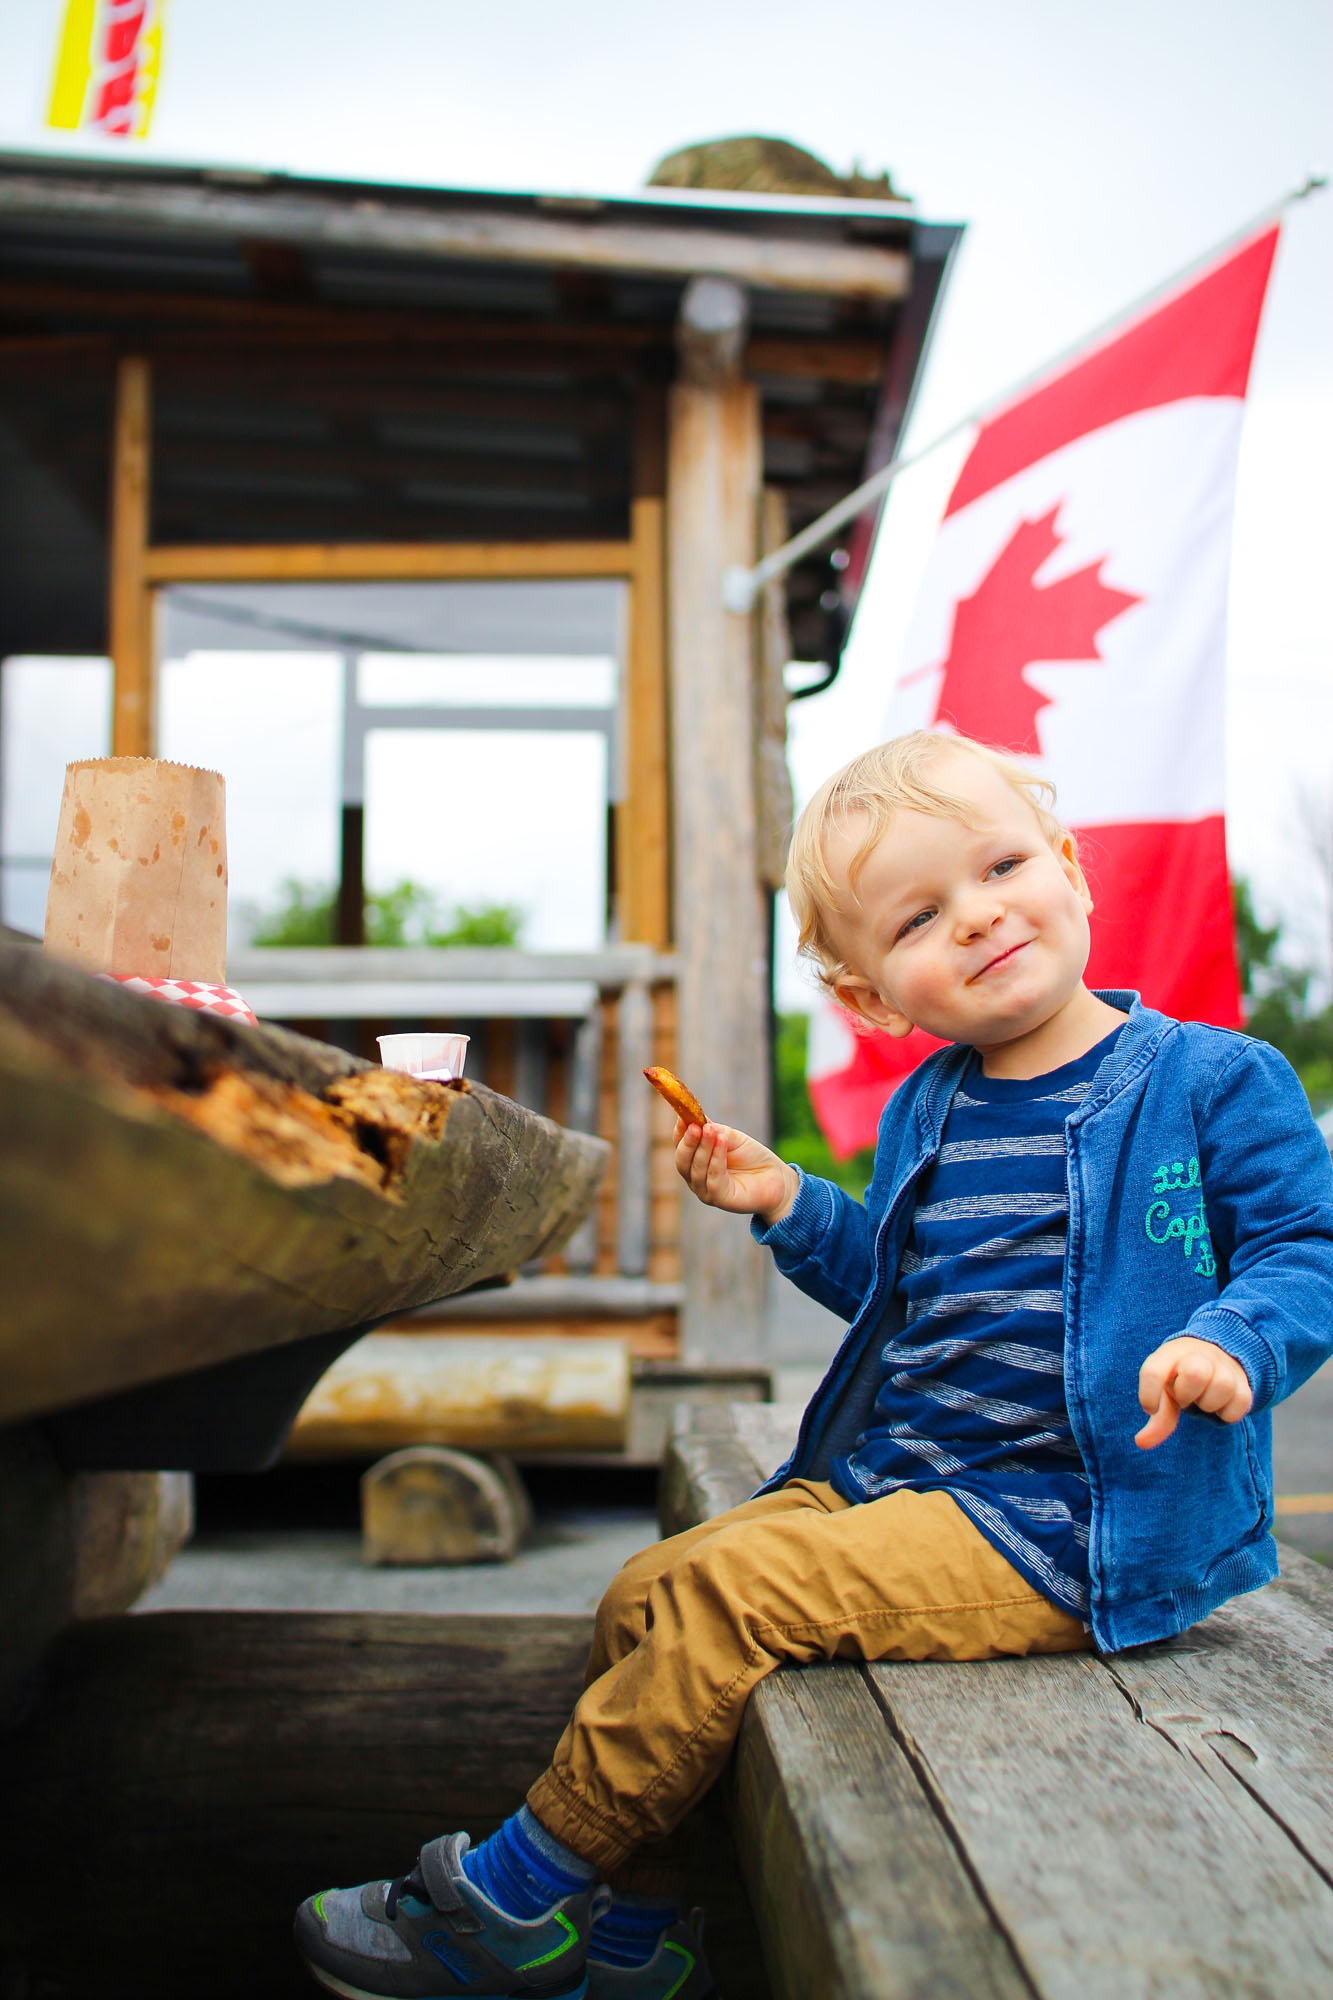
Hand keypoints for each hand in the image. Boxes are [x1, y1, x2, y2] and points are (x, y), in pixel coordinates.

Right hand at [673, 1117, 798, 1224]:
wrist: (776, 1177)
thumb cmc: (751, 1157)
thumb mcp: (731, 1138)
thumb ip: (715, 1131)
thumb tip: (698, 1119)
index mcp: (695, 1161)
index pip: (680, 1146)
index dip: (680, 1131)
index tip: (683, 1116)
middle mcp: (695, 1178)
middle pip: (683, 1160)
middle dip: (688, 1142)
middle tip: (695, 1126)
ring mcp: (706, 1190)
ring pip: (697, 1169)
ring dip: (704, 1148)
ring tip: (712, 1130)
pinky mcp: (720, 1199)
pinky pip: (713, 1178)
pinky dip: (716, 1159)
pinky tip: (722, 1142)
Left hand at [1134, 1336, 1252, 1449]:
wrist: (1216, 1358)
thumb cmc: (1182, 1379)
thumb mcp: (1166, 1391)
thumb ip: (1158, 1417)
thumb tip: (1141, 1443)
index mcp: (1170, 1354)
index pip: (1153, 1372)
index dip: (1149, 1396)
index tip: (1151, 1409)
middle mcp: (1199, 1355)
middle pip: (1195, 1372)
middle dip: (1187, 1393)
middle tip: (1184, 1397)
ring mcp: (1224, 1367)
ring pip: (1222, 1386)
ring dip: (1208, 1403)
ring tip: (1202, 1399)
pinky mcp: (1245, 1385)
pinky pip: (1239, 1405)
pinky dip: (1227, 1413)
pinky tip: (1219, 1405)